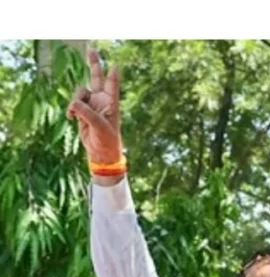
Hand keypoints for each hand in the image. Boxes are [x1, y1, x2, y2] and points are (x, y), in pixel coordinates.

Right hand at [66, 48, 122, 165]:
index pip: (112, 85)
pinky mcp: (82, 110)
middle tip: (92, 48)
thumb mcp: (99, 126)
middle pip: (97, 77)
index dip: (113, 75)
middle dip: (94, 63)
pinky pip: (73, 102)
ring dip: (75, 100)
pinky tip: (71, 117)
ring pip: (80, 91)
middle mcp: (102, 100)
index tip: (116, 65)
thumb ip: (86, 113)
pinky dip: (70, 108)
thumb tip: (73, 103)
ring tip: (74, 113)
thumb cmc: (107, 139)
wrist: (100, 151)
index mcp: (111, 103)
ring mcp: (91, 104)